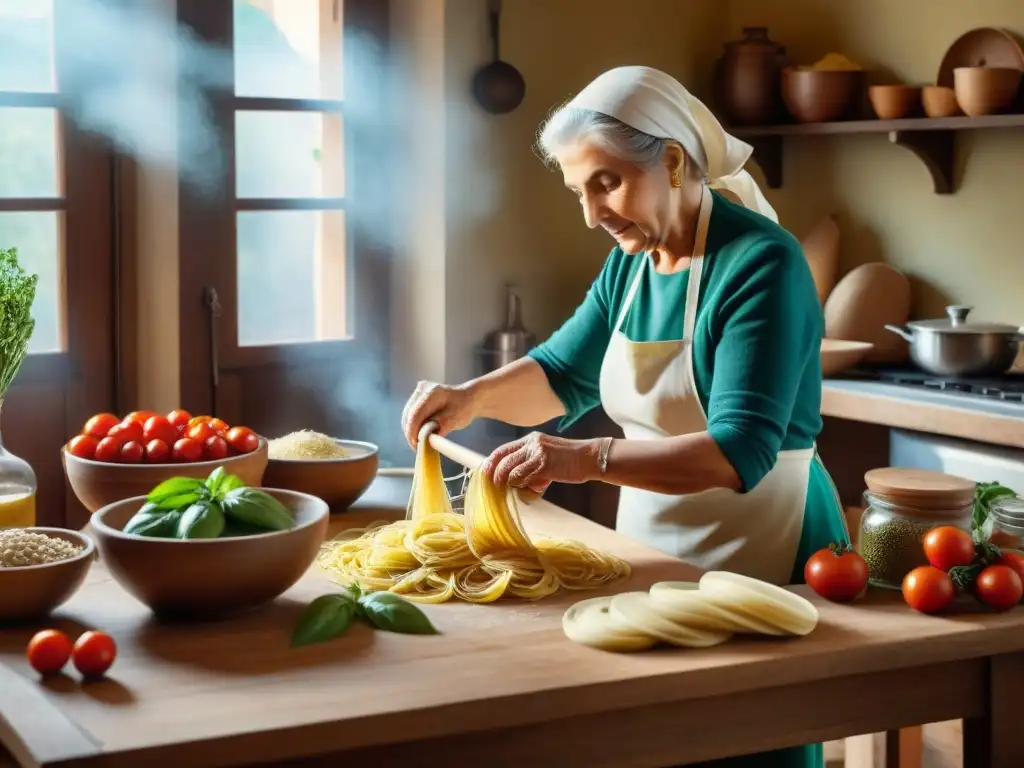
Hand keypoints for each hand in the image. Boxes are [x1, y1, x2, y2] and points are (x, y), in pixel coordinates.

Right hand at [401, 381, 475, 447]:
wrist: (467, 398)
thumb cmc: (464, 407)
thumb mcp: (456, 418)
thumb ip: (441, 427)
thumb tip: (426, 438)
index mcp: (432, 392)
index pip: (416, 414)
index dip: (413, 432)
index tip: (416, 446)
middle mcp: (422, 389)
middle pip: (408, 415)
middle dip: (411, 433)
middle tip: (417, 448)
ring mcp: (418, 392)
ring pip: (407, 416)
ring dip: (411, 431)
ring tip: (419, 444)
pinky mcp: (417, 398)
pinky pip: (410, 415)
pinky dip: (414, 427)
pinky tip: (419, 436)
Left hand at [482, 432, 602, 492]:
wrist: (590, 458)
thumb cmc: (569, 461)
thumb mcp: (546, 456)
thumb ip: (530, 465)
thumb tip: (513, 481)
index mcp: (530, 440)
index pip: (503, 450)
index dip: (491, 463)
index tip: (484, 474)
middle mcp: (532, 443)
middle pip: (503, 460)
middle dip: (496, 476)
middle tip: (495, 488)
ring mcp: (538, 453)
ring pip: (511, 471)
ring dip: (512, 484)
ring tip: (522, 489)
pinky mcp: (545, 465)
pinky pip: (524, 478)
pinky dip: (524, 487)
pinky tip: (535, 489)